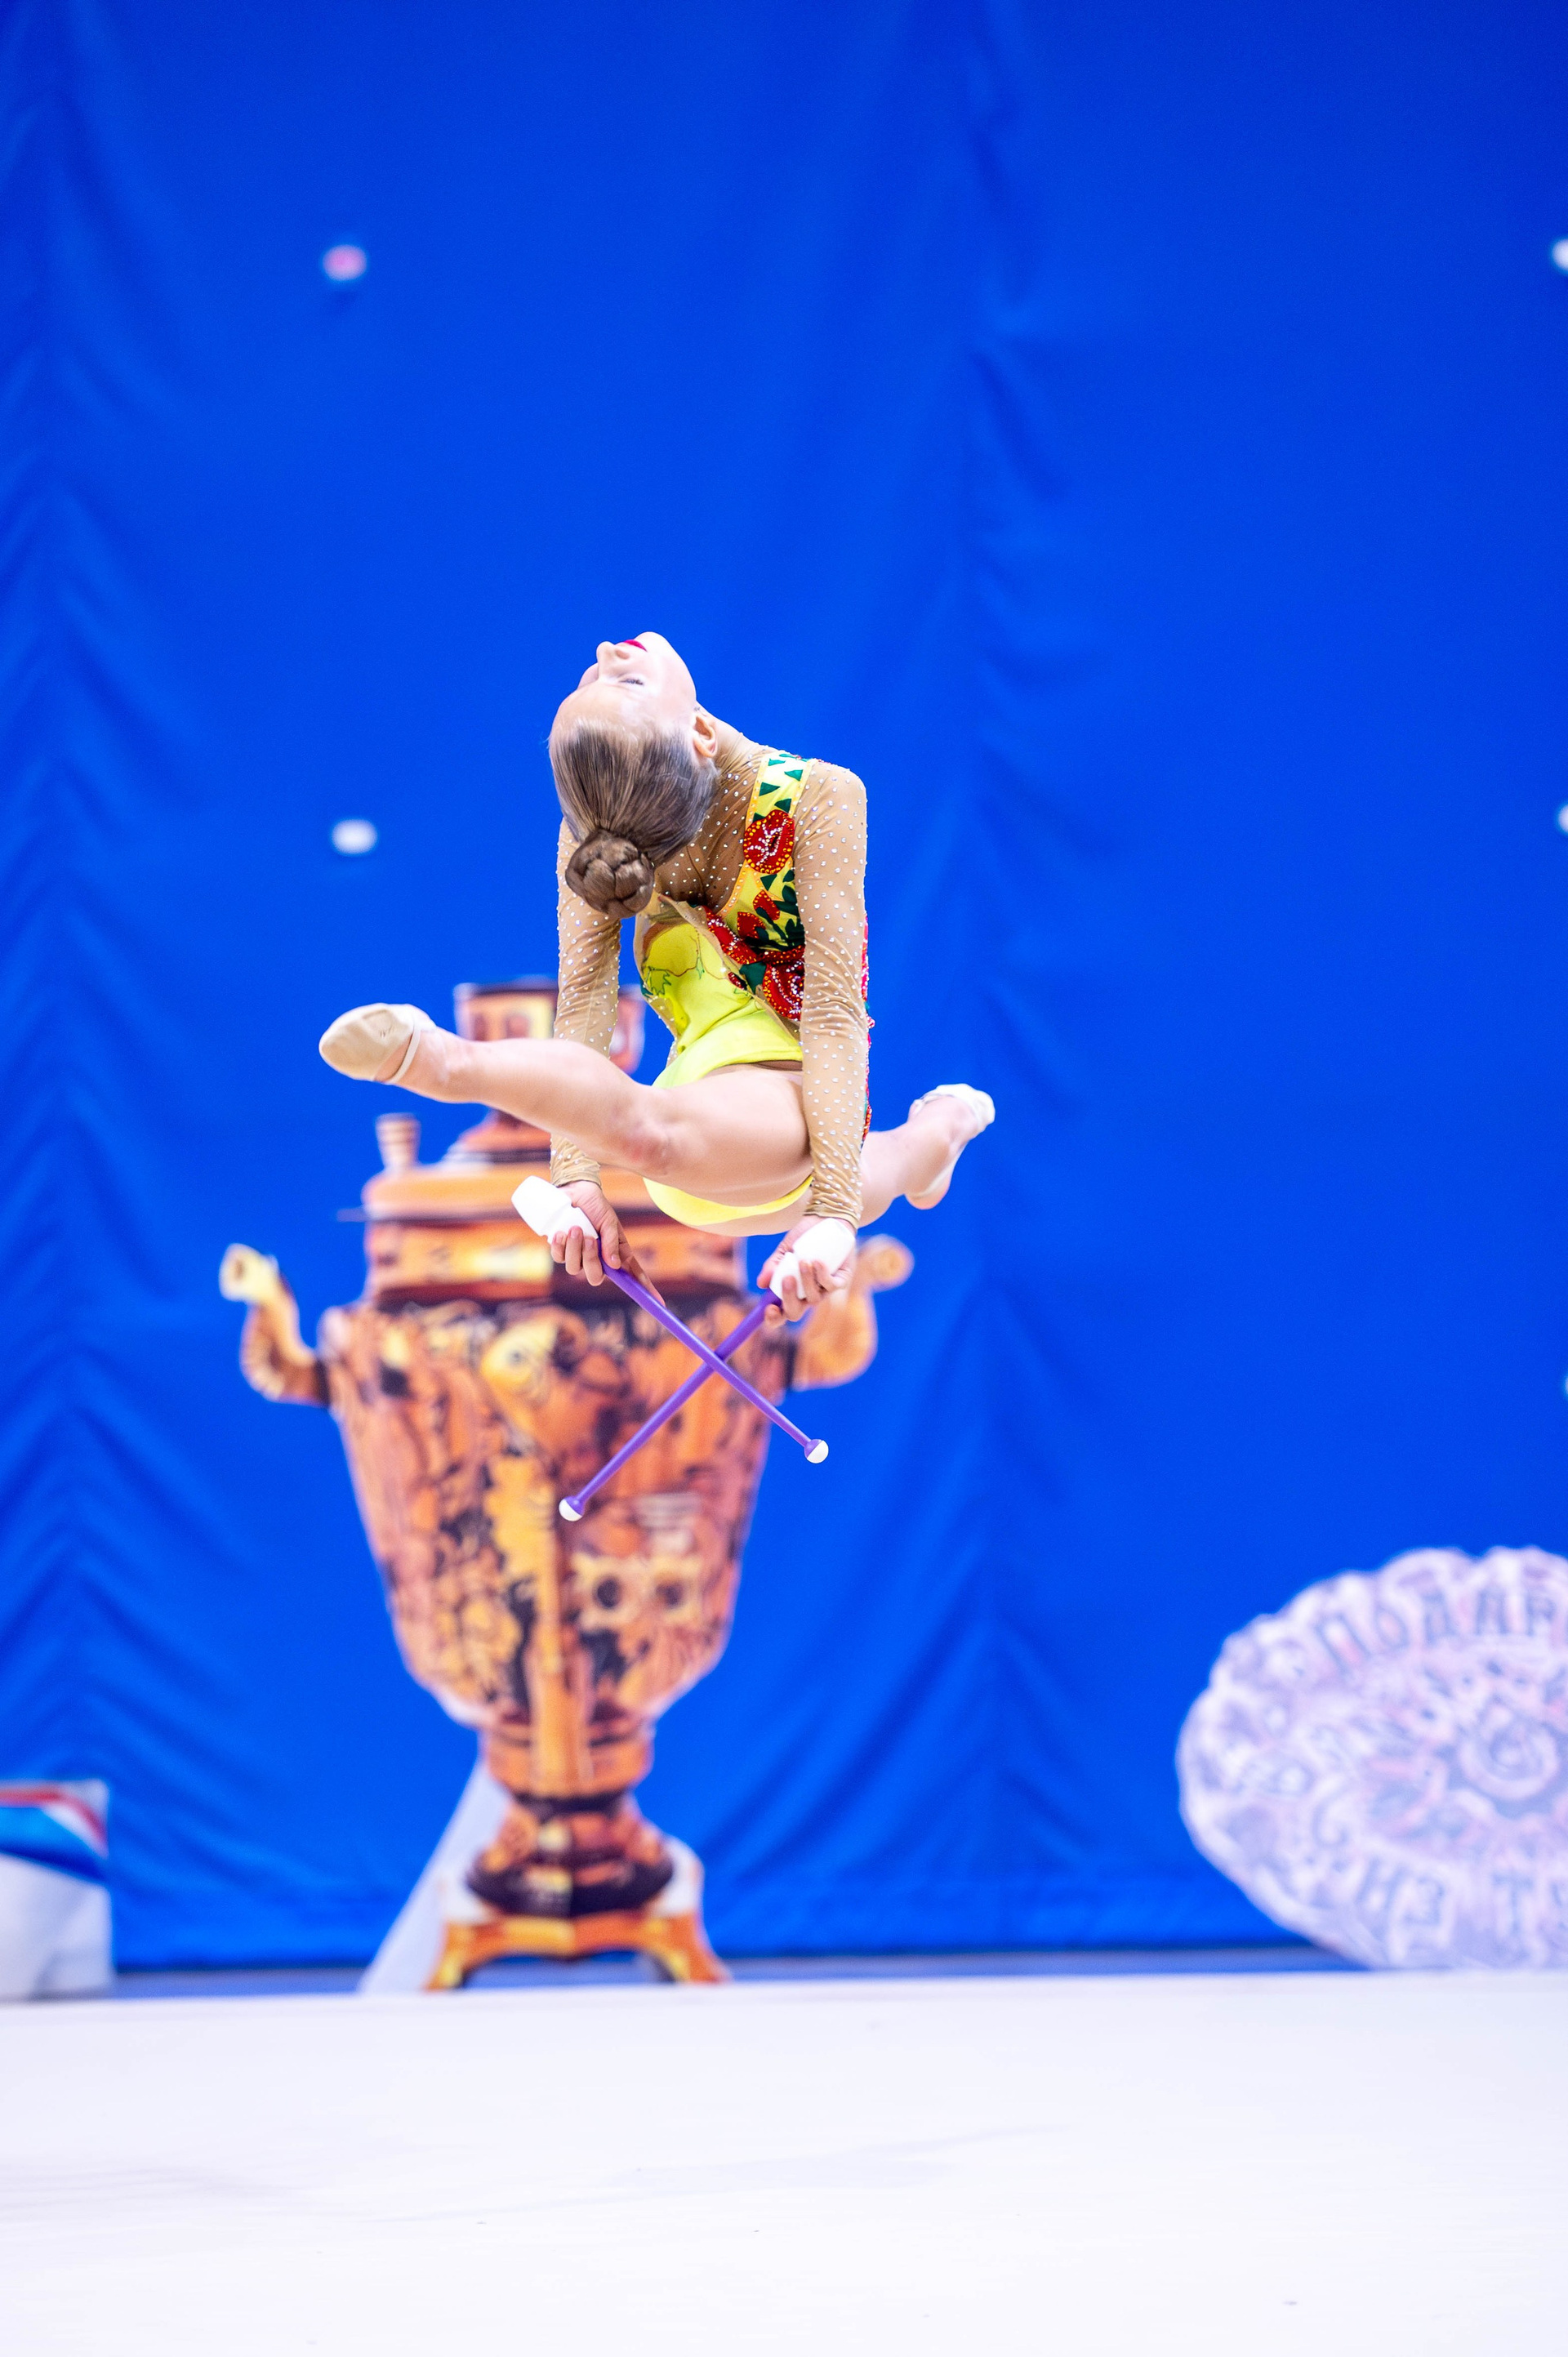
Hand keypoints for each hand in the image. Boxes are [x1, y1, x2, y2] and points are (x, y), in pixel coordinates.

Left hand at [556, 1183, 661, 1299]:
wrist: (575, 1191)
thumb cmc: (596, 1207)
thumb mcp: (610, 1223)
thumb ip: (613, 1243)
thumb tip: (615, 1266)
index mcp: (613, 1255)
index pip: (630, 1276)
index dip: (644, 1289)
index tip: (658, 1301)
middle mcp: (596, 1260)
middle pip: (595, 1277)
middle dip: (592, 1259)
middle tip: (591, 1239)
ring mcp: (577, 1257)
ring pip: (574, 1268)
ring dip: (575, 1248)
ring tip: (575, 1227)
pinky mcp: (561, 1250)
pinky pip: (559, 1257)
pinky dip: (560, 1245)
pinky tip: (562, 1231)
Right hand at [757, 1217, 856, 1324]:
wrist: (825, 1220)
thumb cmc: (803, 1238)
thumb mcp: (784, 1250)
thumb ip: (773, 1265)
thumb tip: (761, 1283)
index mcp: (790, 1293)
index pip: (780, 1314)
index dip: (773, 1318)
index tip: (769, 1308)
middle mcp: (806, 1296)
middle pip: (795, 1313)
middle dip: (789, 1300)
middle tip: (787, 1280)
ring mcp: (824, 1290)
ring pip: (814, 1299)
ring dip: (806, 1282)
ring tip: (803, 1261)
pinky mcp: (841, 1281)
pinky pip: (831, 1286)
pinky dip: (823, 1276)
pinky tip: (817, 1262)